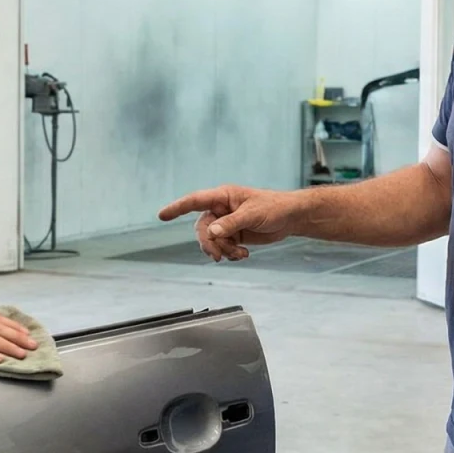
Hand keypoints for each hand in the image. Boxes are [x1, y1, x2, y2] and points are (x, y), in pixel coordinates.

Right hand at [158, 184, 301, 261]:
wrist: (290, 218)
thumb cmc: (274, 207)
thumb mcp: (253, 214)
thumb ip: (231, 223)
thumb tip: (211, 232)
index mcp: (223, 196)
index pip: (195, 201)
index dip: (177, 208)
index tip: (162, 215)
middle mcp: (221, 209)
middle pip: (202, 228)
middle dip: (209, 243)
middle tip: (219, 255)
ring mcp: (227, 222)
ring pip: (212, 240)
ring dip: (222, 250)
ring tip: (239, 254)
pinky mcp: (233, 234)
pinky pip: (222, 246)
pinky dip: (230, 253)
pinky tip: (243, 254)